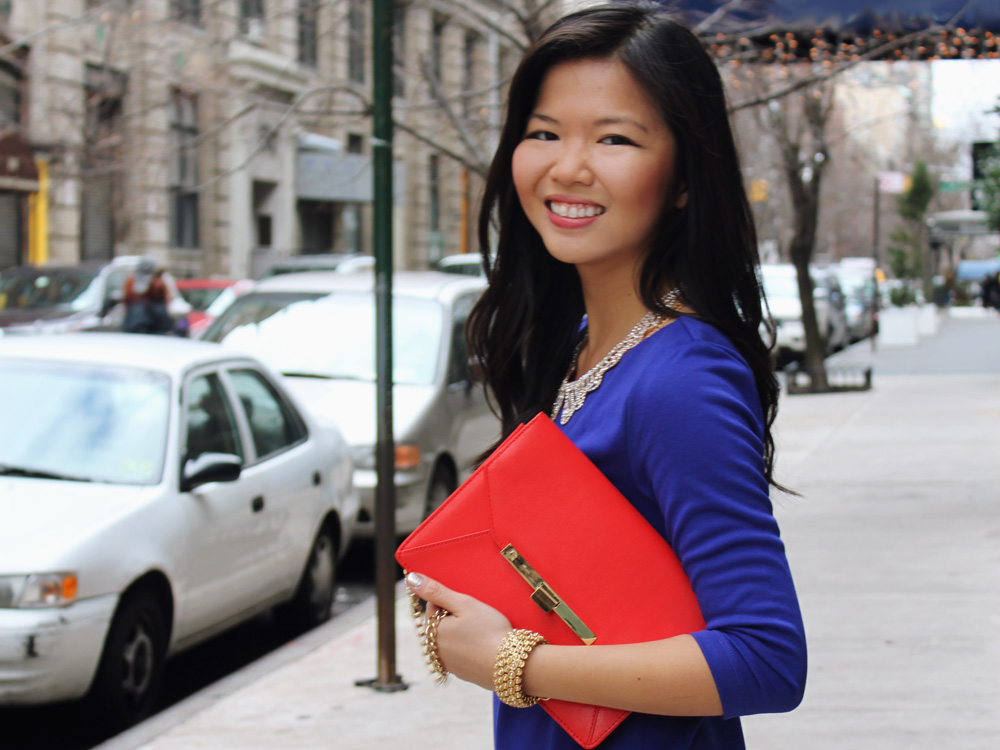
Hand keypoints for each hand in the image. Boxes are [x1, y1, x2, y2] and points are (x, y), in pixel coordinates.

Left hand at [406, 572, 510, 690]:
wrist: (512, 665)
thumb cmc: (488, 630)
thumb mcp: (464, 604)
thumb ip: (436, 591)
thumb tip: (411, 579)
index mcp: (432, 632)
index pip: (433, 606)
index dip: (451, 601)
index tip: (468, 605)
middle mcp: (436, 651)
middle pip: (441, 624)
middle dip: (455, 617)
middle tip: (477, 617)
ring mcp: (450, 665)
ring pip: (452, 640)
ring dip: (462, 633)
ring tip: (483, 631)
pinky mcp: (463, 675)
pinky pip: (462, 655)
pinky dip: (471, 648)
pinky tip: (485, 646)